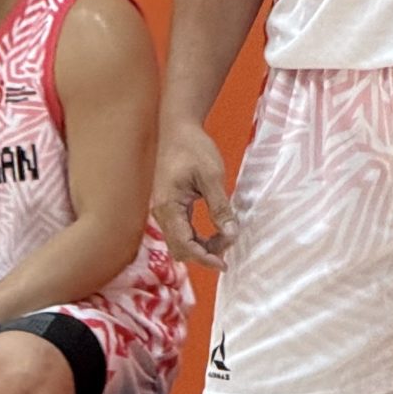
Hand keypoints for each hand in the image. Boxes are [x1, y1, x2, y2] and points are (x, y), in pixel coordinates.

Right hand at [152, 124, 237, 270]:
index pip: (183, 244)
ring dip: (202, 247)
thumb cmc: (193, 148)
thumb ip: (220, 207)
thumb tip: (231, 234)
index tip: (224, 264)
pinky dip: (197, 237)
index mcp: (168, 206)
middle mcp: (161, 212)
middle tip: (229, 249)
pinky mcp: (170, 207)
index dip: (204, 258)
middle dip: (204, 254)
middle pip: (180, 248)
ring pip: (180, 241)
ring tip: (225, 239)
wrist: (177, 129)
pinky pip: (181, 231)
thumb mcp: (212, 176)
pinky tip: (216, 233)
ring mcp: (164, 210)